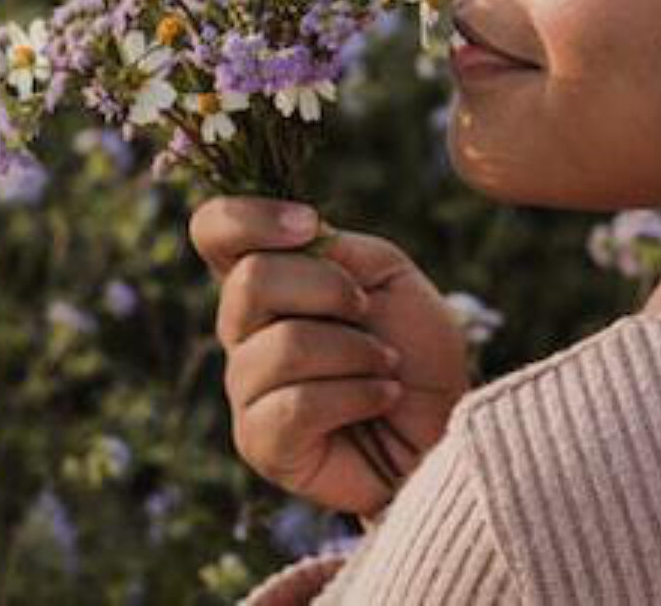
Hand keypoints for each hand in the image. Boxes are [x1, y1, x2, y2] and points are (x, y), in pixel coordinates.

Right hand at [188, 196, 472, 518]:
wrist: (447, 421)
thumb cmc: (416, 347)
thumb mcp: (386, 275)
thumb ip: (335, 249)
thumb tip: (298, 240)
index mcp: (268, 280)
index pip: (213, 232)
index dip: (248, 218)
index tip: (309, 225)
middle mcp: (243, 332)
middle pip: (250, 281)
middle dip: (330, 288)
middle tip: (369, 311)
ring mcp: (246, 389)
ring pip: (283, 346)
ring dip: (357, 351)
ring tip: (386, 365)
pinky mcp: (261, 442)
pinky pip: (297, 404)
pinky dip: (358, 394)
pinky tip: (383, 397)